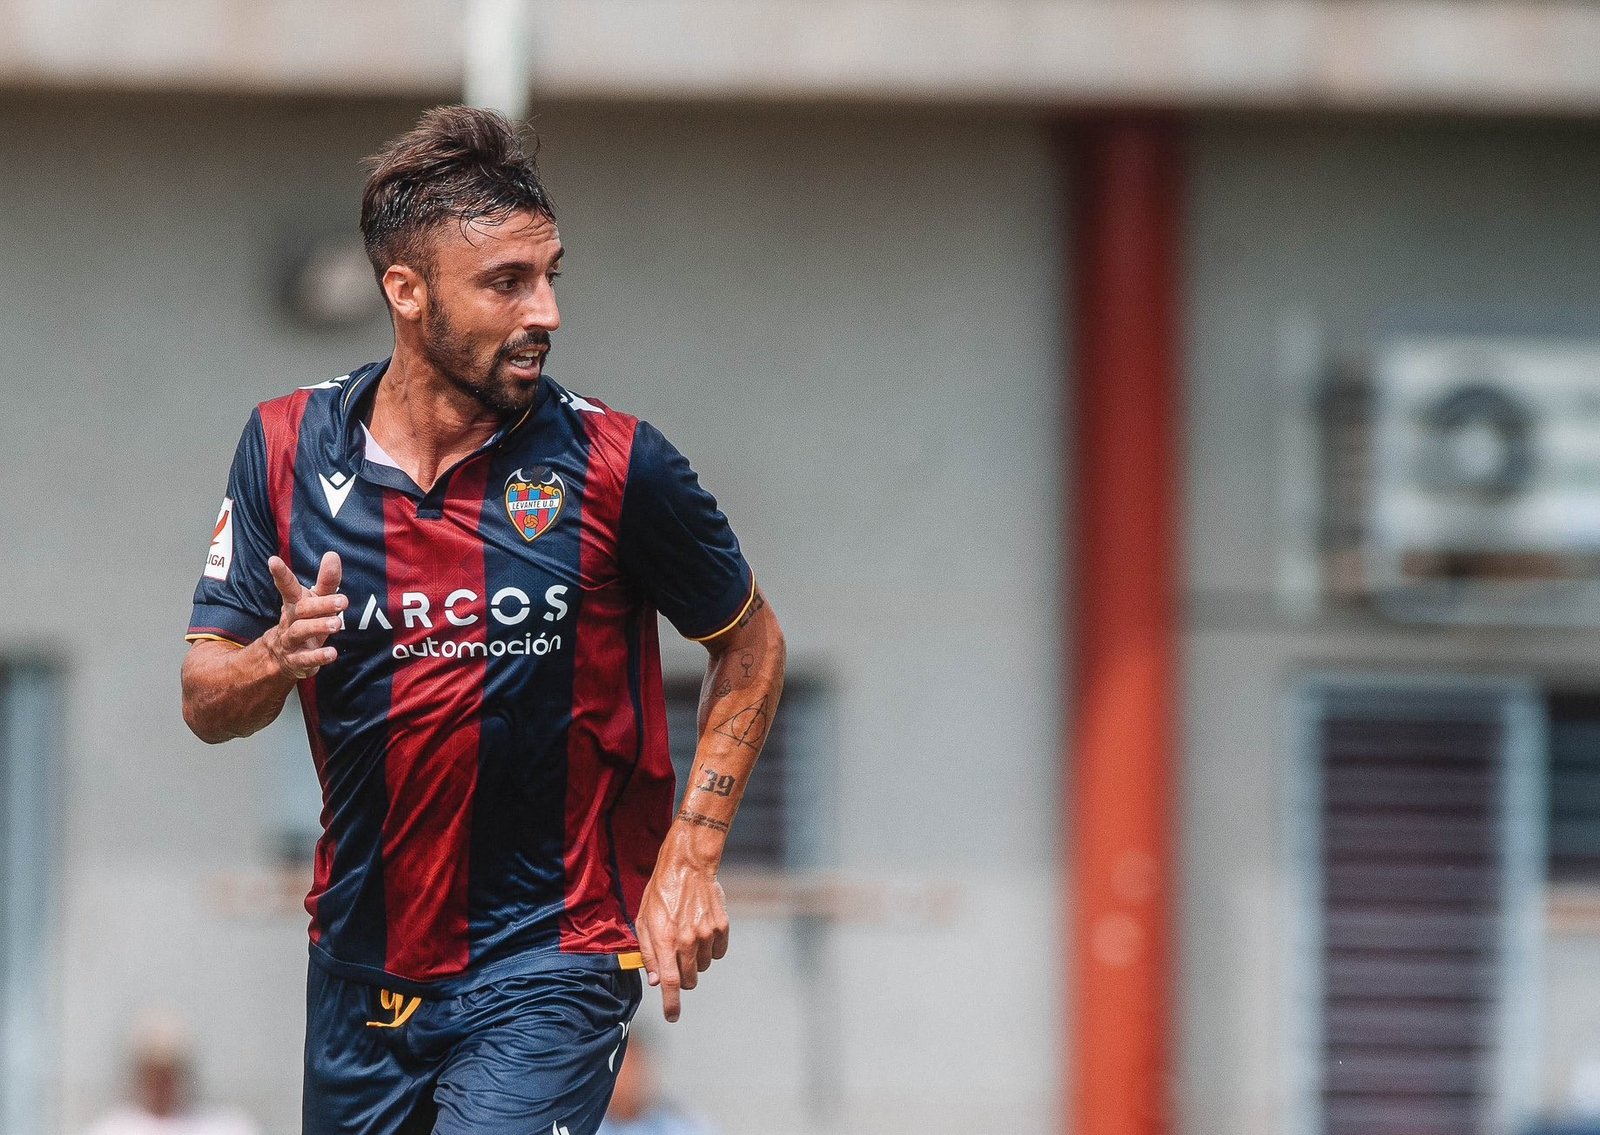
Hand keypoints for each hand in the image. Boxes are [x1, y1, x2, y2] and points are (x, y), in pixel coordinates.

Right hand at [264, 552, 344, 679]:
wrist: (282, 657)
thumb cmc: (305, 621)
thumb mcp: (316, 601)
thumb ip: (327, 582)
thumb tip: (333, 555)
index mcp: (295, 603)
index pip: (287, 586)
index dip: (280, 573)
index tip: (272, 560)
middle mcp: (290, 620)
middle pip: (301, 610)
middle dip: (320, 604)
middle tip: (341, 601)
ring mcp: (291, 642)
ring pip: (300, 632)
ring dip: (318, 627)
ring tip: (337, 623)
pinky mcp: (297, 661)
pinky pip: (305, 659)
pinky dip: (318, 657)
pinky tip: (332, 654)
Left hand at [634, 853, 729, 1021]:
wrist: (687, 867)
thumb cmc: (660, 893)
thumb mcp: (643, 921)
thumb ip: (648, 953)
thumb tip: (655, 981)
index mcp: (665, 941)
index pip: (670, 983)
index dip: (672, 1004)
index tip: (673, 1017)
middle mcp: (688, 941)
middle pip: (689, 979)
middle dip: (682, 977)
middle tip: (677, 958)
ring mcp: (707, 934)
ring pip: (704, 966)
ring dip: (696, 960)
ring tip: (689, 936)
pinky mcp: (722, 927)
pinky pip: (718, 952)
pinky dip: (710, 949)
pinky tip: (702, 931)